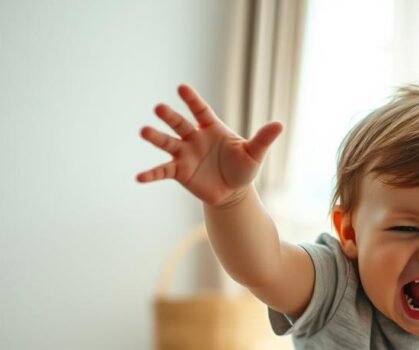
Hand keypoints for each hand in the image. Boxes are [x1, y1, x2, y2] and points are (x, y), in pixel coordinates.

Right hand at [136, 84, 282, 206]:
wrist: (233, 193)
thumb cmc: (243, 168)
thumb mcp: (254, 154)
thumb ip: (263, 139)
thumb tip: (280, 124)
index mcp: (212, 128)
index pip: (200, 111)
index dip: (192, 100)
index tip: (182, 88)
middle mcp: (194, 138)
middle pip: (180, 124)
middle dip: (170, 117)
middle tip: (158, 108)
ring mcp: (184, 154)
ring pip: (168, 143)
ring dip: (156, 138)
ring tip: (143, 131)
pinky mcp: (179, 172)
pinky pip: (163, 171)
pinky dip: (151, 174)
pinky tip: (139, 177)